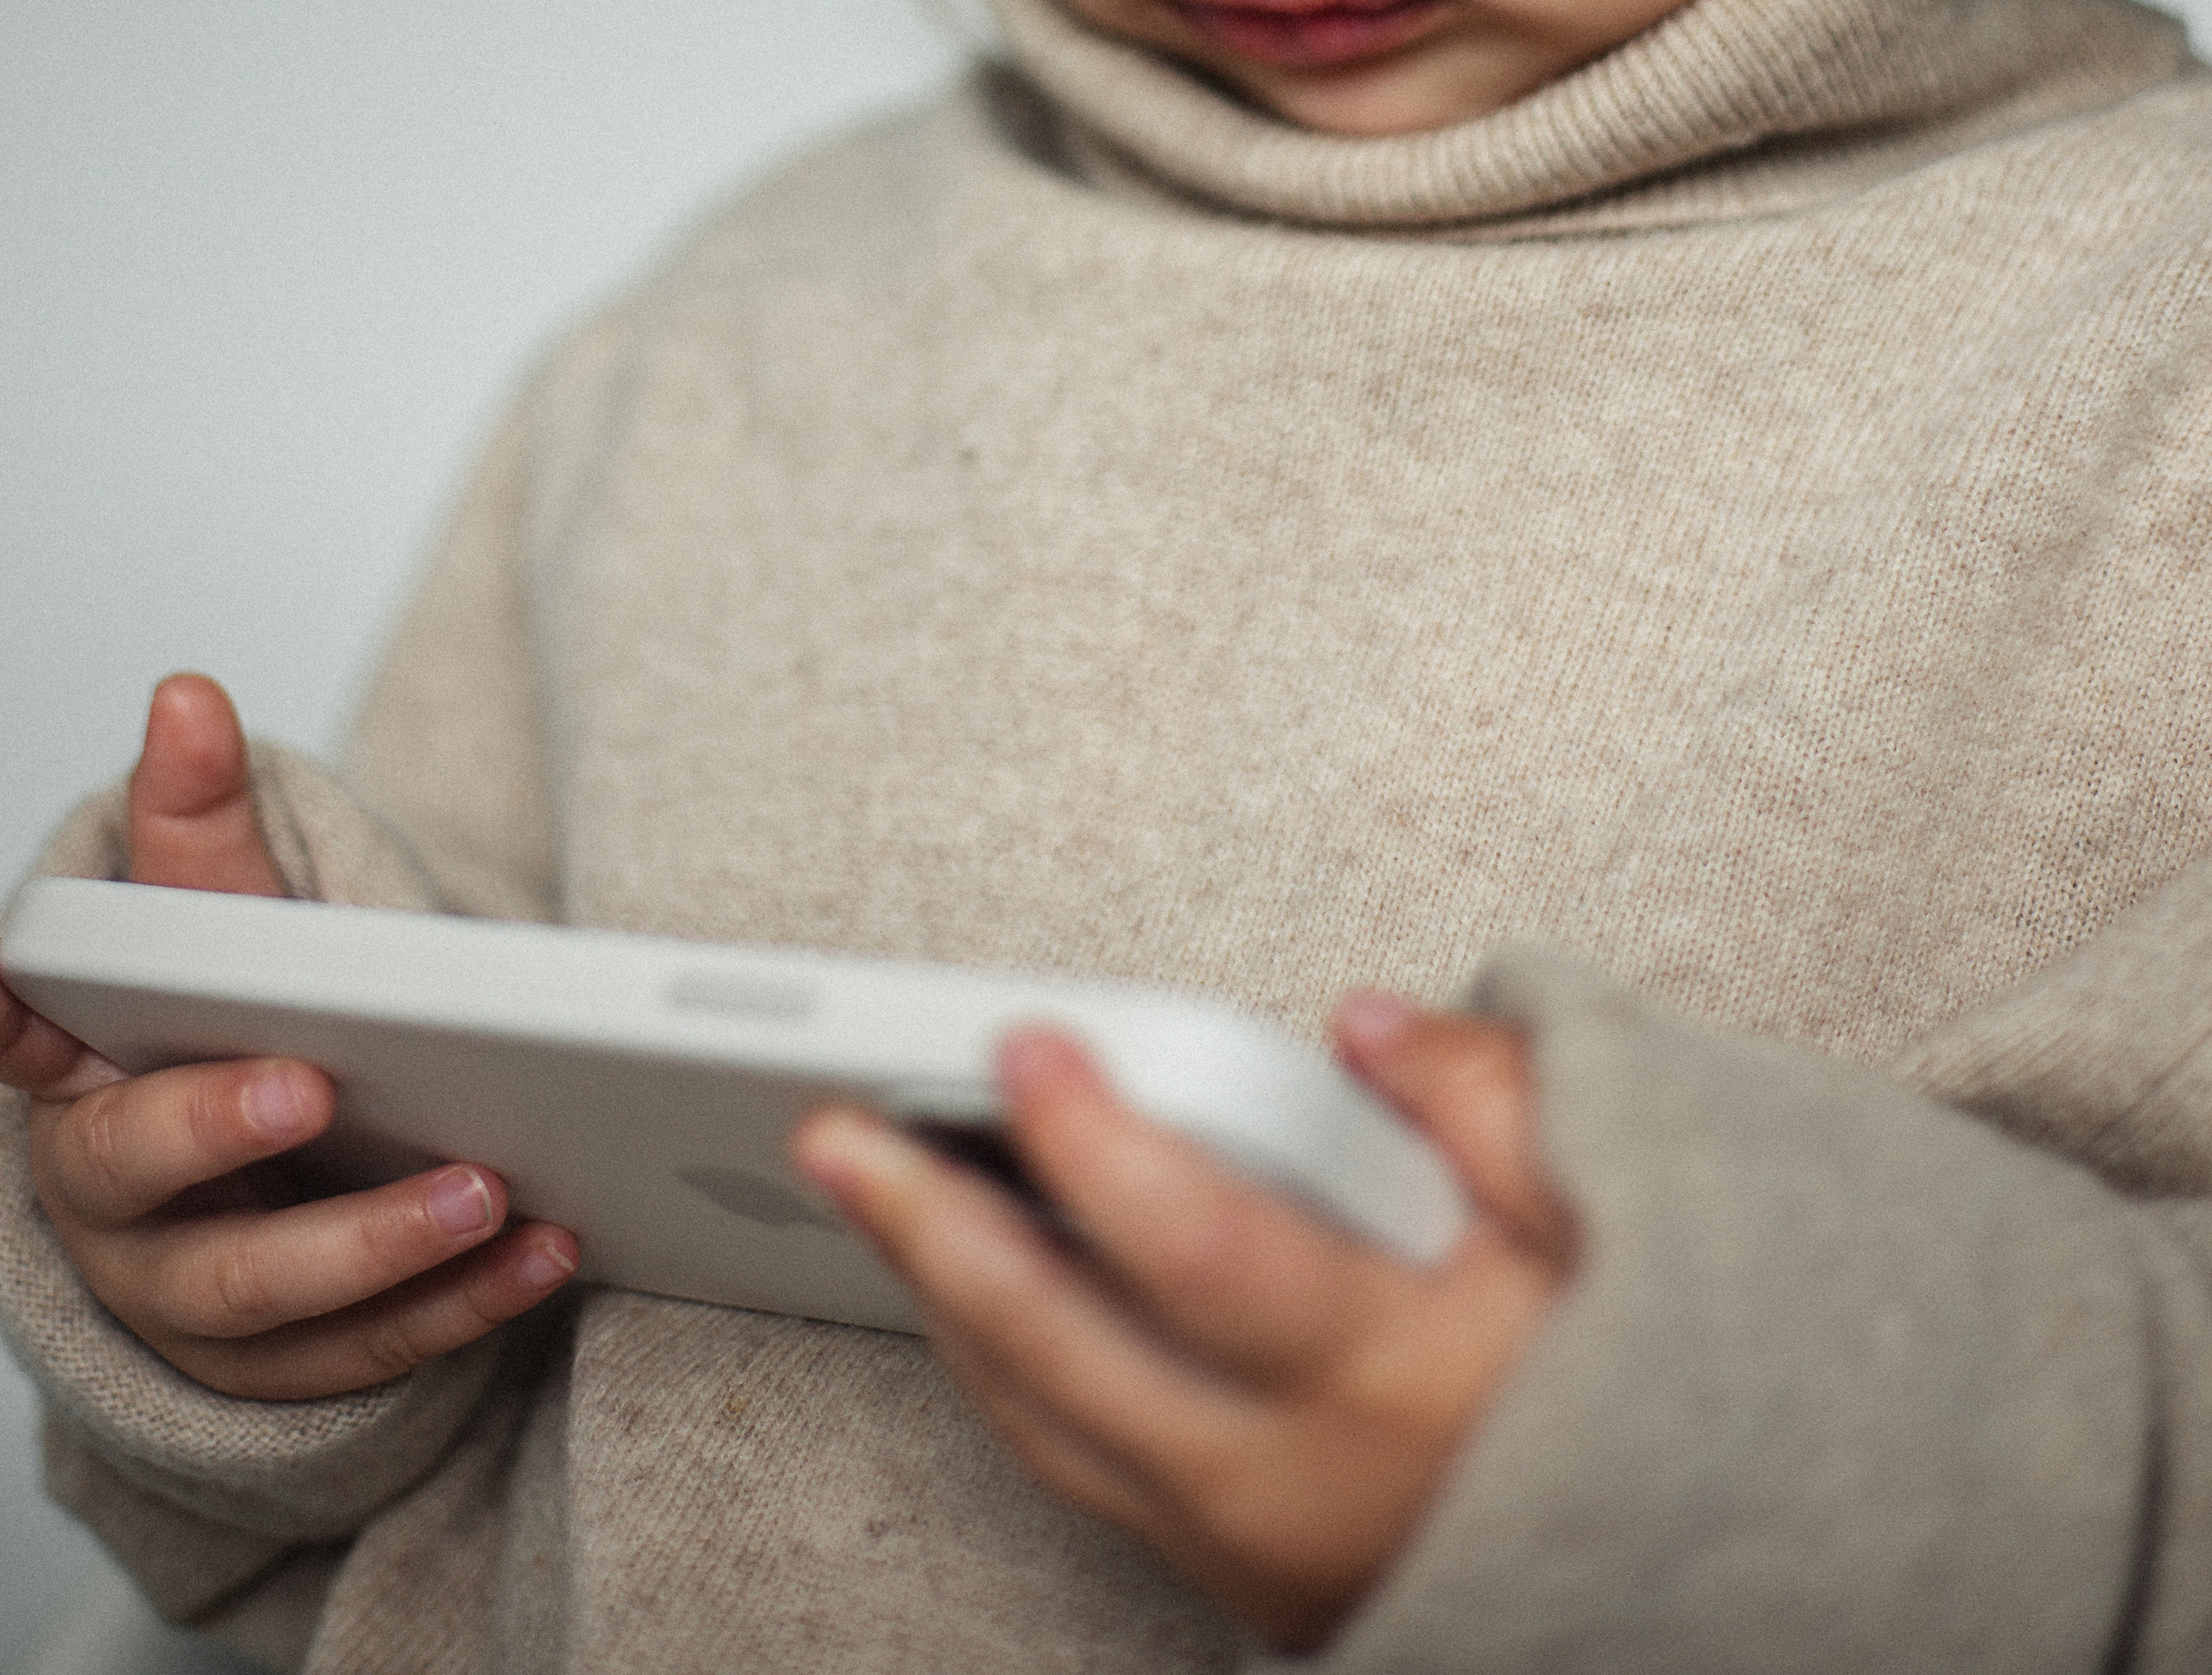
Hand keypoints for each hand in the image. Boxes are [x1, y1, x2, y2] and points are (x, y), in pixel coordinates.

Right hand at [5, 673, 577, 1396]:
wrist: (271, 1176)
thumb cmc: (229, 1027)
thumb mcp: (214, 924)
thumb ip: (198, 821)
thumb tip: (186, 697)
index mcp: (79, 1081)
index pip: (25, 1046)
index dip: (10, 1027)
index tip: (25, 1000)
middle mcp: (114, 1203)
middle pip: (147, 1183)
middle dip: (224, 1133)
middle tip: (319, 1087)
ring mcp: (192, 1302)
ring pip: (269, 1299)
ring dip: (382, 1248)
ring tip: (489, 1191)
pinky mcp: (287, 1369)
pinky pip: (370, 1355)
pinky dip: (464, 1305)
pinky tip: (546, 1251)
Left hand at [792, 991, 1572, 1650]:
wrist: (1685, 1597)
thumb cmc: (1639, 1405)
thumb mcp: (1619, 1231)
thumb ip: (1494, 1107)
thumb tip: (1367, 1029)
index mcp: (1390, 1380)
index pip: (1205, 1253)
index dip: (1101, 1144)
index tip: (1025, 1047)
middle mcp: (1288, 1479)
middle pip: (1068, 1349)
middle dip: (934, 1226)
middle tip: (838, 1128)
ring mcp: (1242, 1543)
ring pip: (1046, 1418)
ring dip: (943, 1296)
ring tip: (866, 1183)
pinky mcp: (1226, 1573)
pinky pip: (1074, 1463)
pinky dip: (1003, 1364)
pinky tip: (965, 1282)